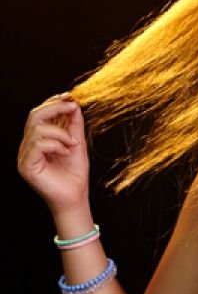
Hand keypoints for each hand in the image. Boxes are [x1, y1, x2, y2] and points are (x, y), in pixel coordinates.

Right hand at [17, 94, 90, 213]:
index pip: (39, 113)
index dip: (53, 102)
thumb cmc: (75, 173)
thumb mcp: (77, 142)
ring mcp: (25, 155)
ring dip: (60, 132)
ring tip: (72, 143)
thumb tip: (74, 103)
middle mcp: (28, 145)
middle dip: (55, 108)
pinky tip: (65, 152)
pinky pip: (38, 144)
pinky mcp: (26, 165)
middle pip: (34, 116)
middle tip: (73, 108)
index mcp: (38, 139)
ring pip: (37, 128)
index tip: (70, 97)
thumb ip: (74, 124)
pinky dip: (56, 144)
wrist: (75, 197)